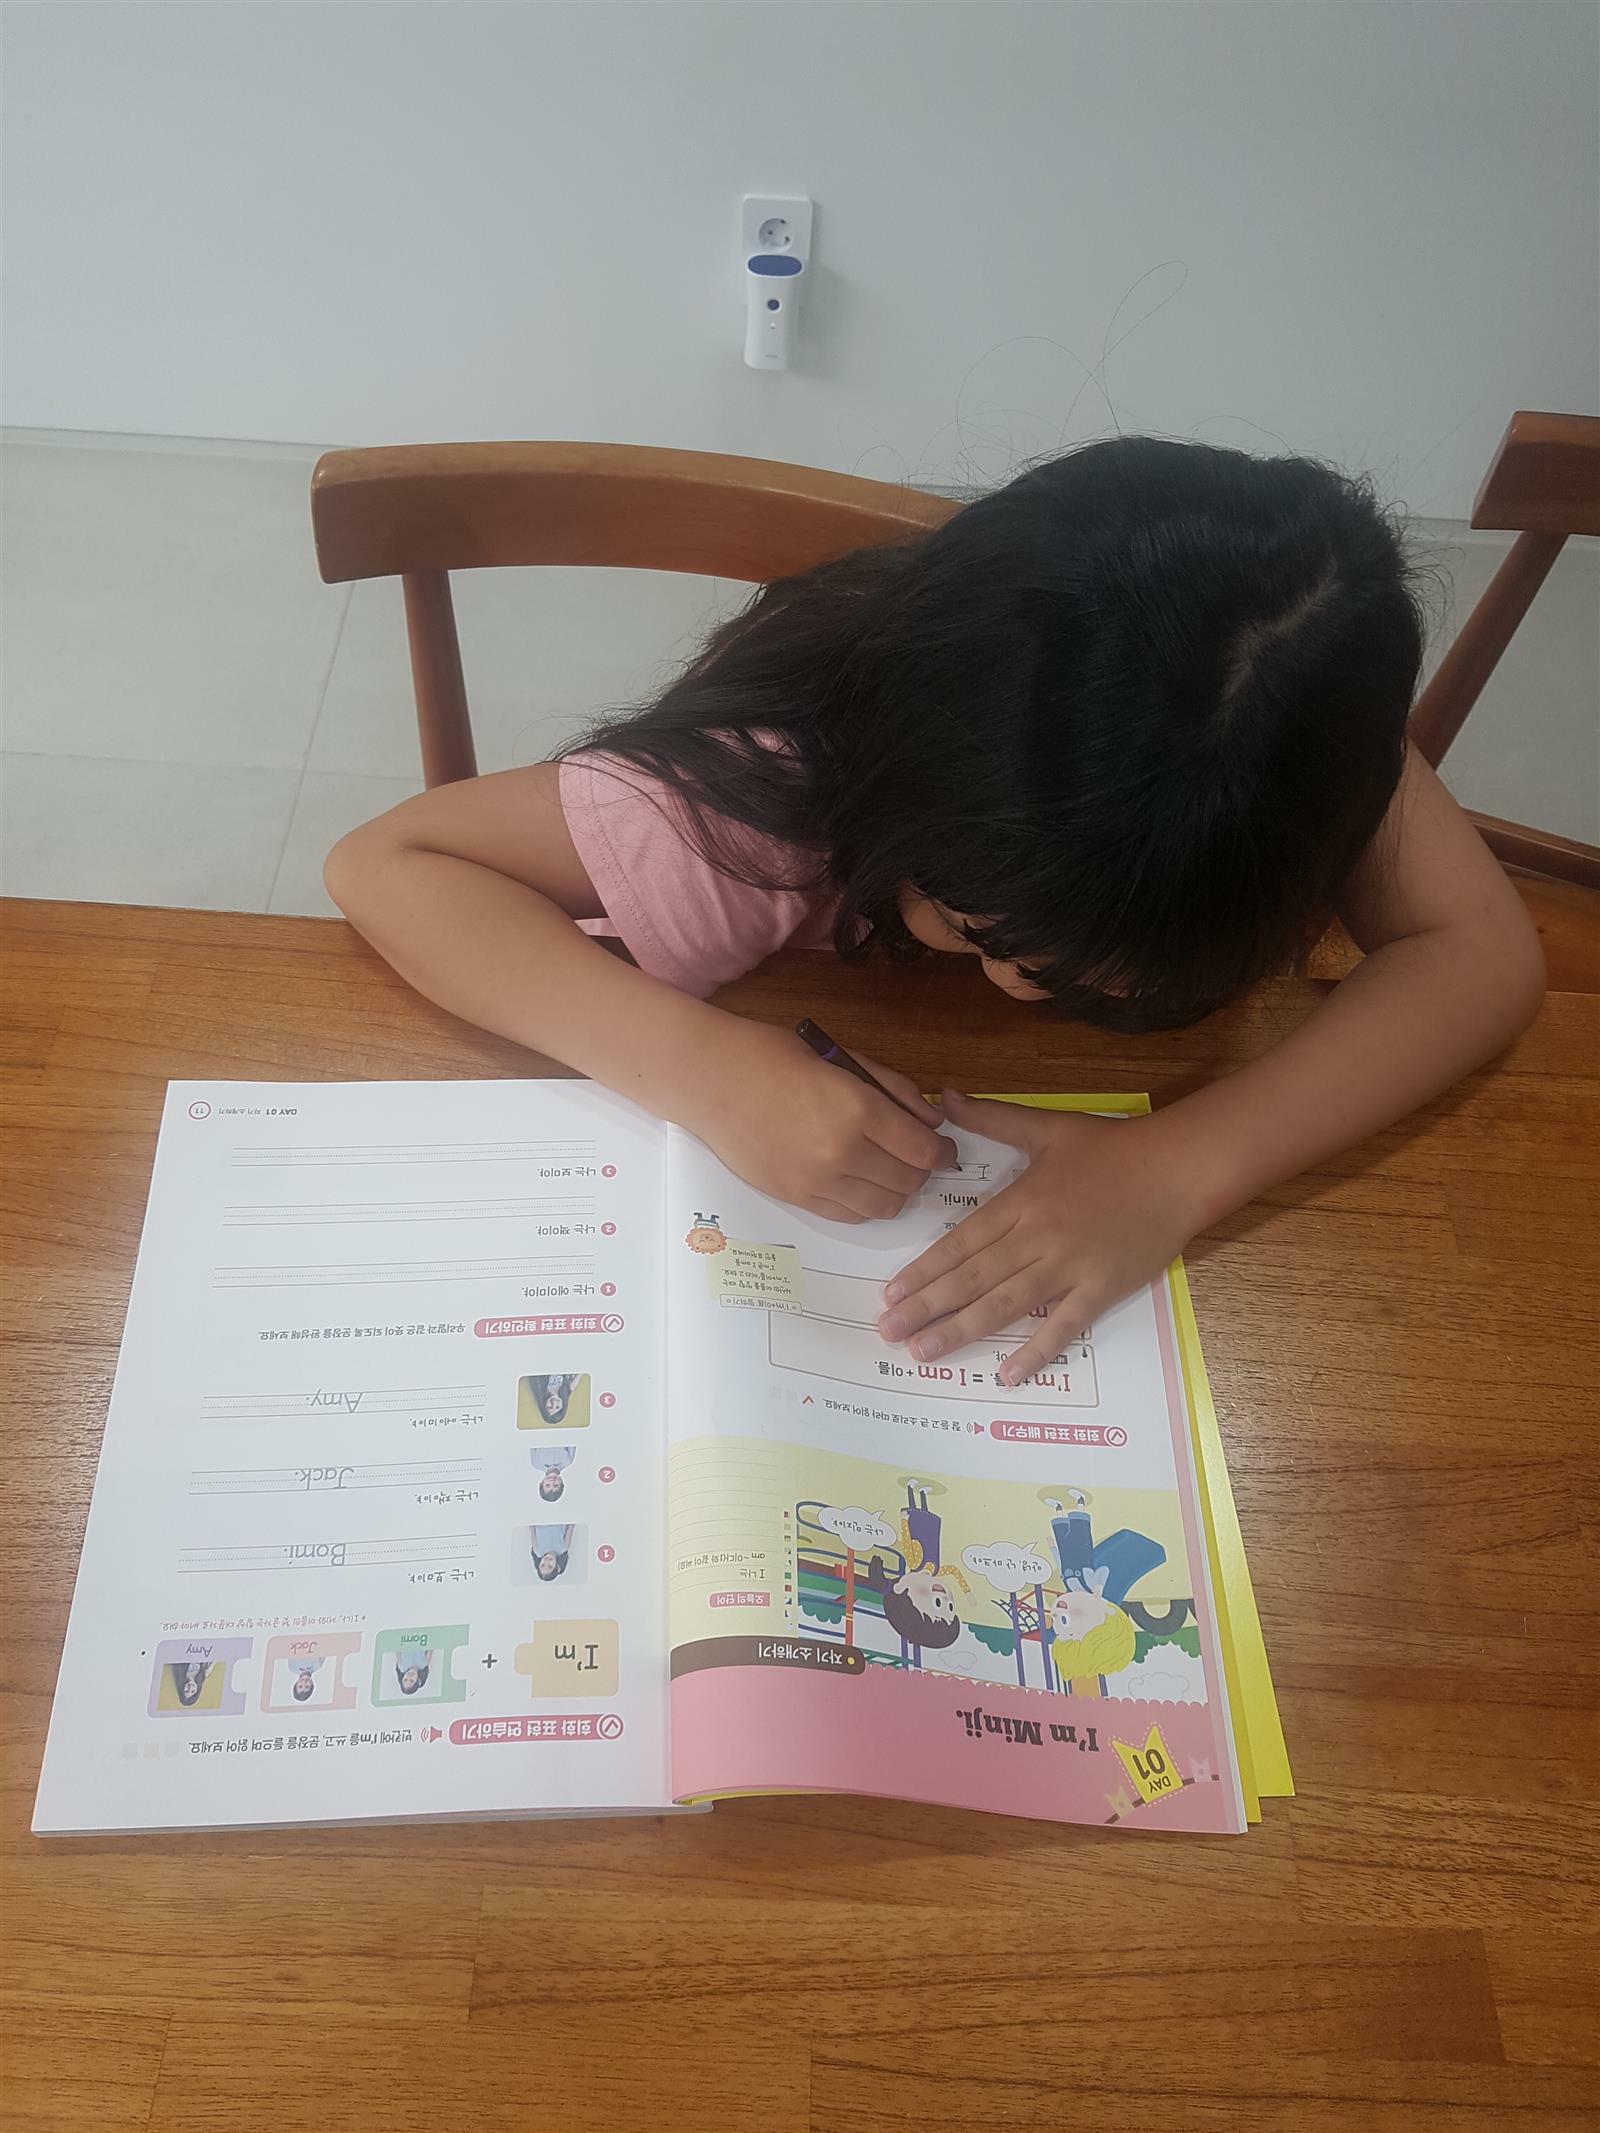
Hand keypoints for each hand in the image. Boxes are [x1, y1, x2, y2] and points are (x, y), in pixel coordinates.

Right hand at [679, 1021, 957, 1222]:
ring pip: (883, 1206)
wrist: (709, 1080)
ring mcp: (817, 1180)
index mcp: (859, 1110)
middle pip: (909, 1182)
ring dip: (896, 1192)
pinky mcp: (795, 1197)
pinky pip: (848, 1215)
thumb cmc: (772, 1056)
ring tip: (887, 1171)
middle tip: (915, 1157)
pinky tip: (859, 1183)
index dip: (943, 1153)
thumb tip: (932, 1120)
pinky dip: (865, 1204)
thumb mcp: (842, 1057)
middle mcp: (843, 1152)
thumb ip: (893, 1089)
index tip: (944, 1149)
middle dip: (922, 1171)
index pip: (924, 1151)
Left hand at [877, 1093, 1206, 1382]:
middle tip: (888, 1332)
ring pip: (1006, 1304)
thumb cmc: (1113, 1147)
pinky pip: (1064, 1326)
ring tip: (924, 1352)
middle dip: (927, 1307)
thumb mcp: (1047, 1126)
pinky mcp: (1103, 1288)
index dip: (923, 1271)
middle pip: (972, 1278)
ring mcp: (1070, 1266)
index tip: (891, 1295)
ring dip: (962, 1330)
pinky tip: (1006, 1374)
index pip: (960, 1243)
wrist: (1178, 1167)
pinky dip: (1036, 1351)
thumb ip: (992, 1118)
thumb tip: (946, 1096)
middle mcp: (1038, 1237)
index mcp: (1021, 1201)